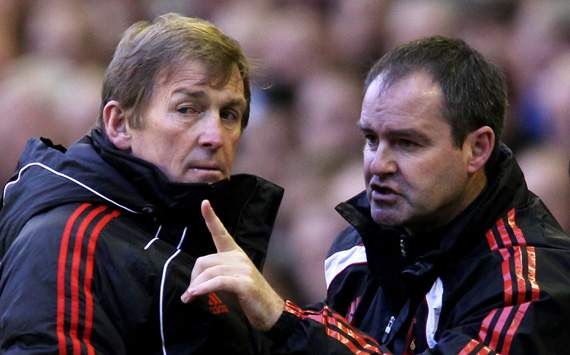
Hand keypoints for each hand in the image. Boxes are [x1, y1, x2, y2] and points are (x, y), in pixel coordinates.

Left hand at [181, 200, 284, 330]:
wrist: (271, 312)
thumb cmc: (249, 298)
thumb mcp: (231, 282)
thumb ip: (216, 275)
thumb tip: (193, 283)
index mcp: (236, 254)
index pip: (221, 232)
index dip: (211, 217)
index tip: (204, 202)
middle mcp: (239, 258)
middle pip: (204, 260)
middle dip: (193, 278)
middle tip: (189, 294)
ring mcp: (243, 269)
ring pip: (209, 272)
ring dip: (195, 287)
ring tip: (189, 298)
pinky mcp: (244, 283)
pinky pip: (217, 281)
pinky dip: (204, 288)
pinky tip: (195, 295)